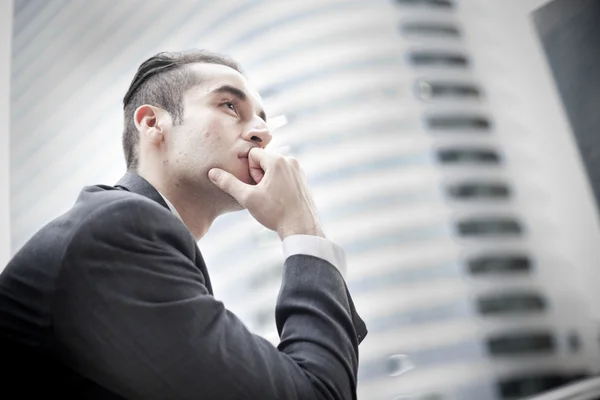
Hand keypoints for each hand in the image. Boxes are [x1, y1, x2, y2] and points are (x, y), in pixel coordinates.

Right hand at [208, 148, 324, 239]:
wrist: (302, 228)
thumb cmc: (276, 213)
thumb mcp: (248, 198)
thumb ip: (229, 183)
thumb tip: (212, 172)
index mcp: (278, 160)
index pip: (252, 154)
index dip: (249, 172)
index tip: (256, 187)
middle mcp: (290, 161)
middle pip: (263, 161)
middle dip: (258, 176)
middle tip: (263, 194)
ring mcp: (299, 170)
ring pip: (273, 169)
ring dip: (267, 181)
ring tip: (272, 198)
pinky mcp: (302, 179)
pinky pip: (284, 175)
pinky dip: (278, 185)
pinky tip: (280, 200)